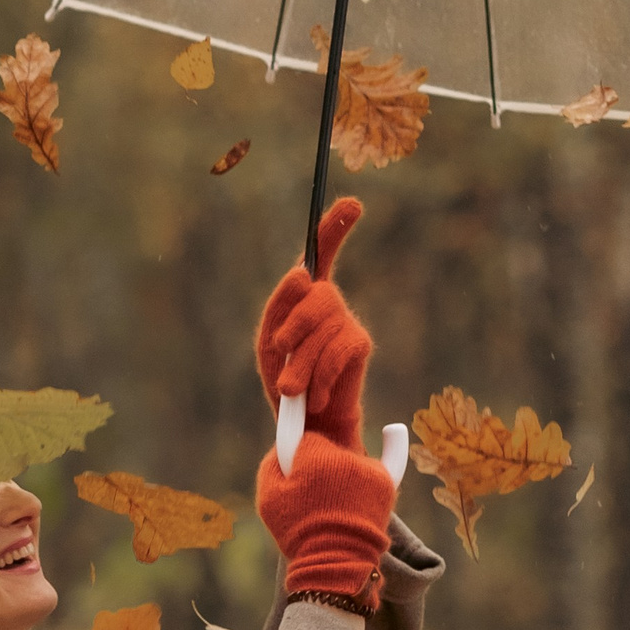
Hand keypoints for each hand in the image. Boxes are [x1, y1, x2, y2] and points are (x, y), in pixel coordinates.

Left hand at [253, 198, 371, 453]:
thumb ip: (280, 307)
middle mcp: (330, 302)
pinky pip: (337, 350)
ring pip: (324, 326)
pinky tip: (314, 395)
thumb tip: (303, 275)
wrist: (304, 425)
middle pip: (317, 294)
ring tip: (291, 388)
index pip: (320, 254)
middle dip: (293, 326)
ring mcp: (348, 322)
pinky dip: (318, 376)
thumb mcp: (270, 343)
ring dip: (300, 362)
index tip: (352, 204)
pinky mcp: (360, 345)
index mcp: (303, 298)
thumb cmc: (284, 381)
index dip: (334, 227)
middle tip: (281, 355)